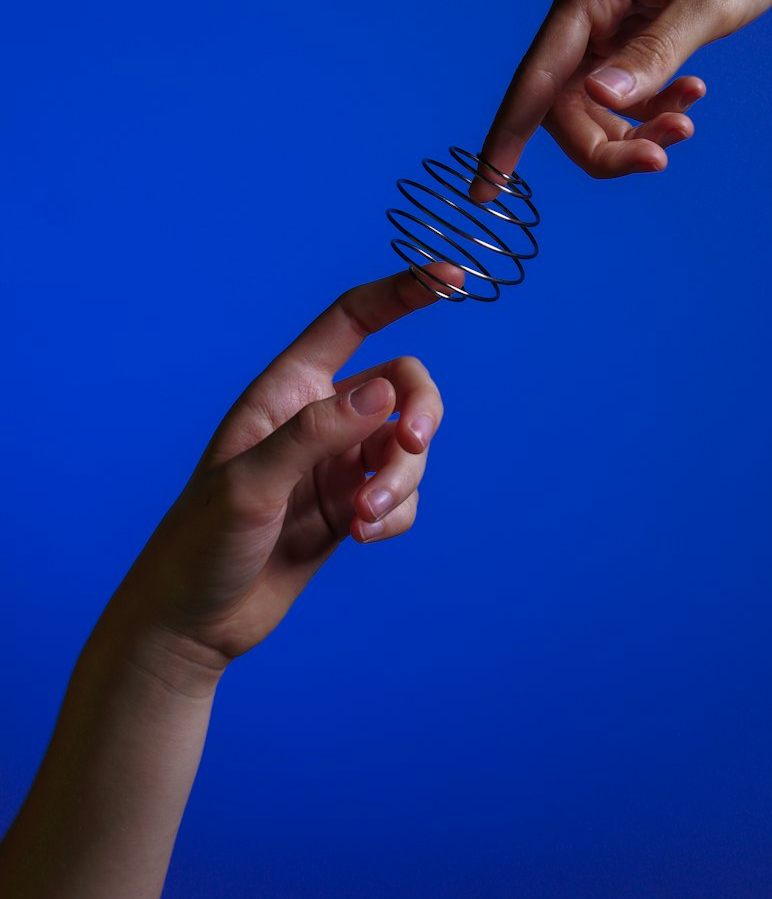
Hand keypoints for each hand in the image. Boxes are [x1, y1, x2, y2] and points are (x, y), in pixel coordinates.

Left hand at [114, 265, 459, 672]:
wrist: (194, 622)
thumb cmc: (201, 543)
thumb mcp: (251, 483)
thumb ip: (316, 434)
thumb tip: (384, 395)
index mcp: (286, 390)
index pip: (353, 320)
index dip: (401, 292)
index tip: (450, 276)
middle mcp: (319, 418)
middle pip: (403, 386)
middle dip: (421, 413)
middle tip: (415, 445)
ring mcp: (338, 464)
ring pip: (409, 448)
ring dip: (402, 482)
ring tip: (366, 520)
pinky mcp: (353, 507)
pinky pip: (403, 496)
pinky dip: (396, 514)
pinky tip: (362, 538)